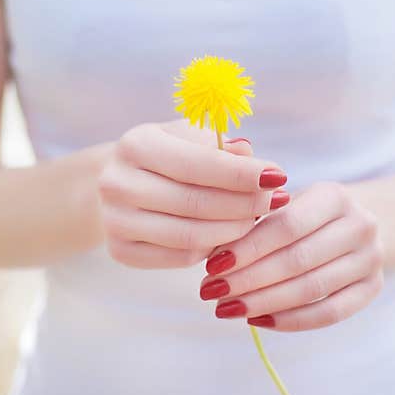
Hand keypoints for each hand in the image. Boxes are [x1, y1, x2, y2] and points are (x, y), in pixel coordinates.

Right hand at [98, 121, 289, 268]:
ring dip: (233, 231)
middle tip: (275, 202)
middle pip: (196, 203)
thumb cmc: (164, 156)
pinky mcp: (121, 251)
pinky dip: (212, 249)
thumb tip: (252, 157)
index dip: (242, 174)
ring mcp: (116, 221)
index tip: (278, 176)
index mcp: (136, 144)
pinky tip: (229, 236)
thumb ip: (219, 146)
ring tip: (256, 219)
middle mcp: (118, 183)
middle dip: (244, 204)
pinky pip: (180, 257)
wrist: (117, 184)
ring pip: (190, 236)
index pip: (198, 163)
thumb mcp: (188, 137)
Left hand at [199, 182, 383, 330]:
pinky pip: (330, 313)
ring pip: (312, 289)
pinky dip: (292, 320)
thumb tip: (213, 255)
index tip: (212, 265)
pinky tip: (259, 320)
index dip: (248, 249)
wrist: (359, 224)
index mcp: (335, 196)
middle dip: (249, 279)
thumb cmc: (306, 215)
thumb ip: (255, 222)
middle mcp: (361, 225)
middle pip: (298, 260)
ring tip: (228, 308)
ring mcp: (371, 259)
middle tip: (212, 292)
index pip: (287, 226)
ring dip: (264, 302)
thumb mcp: (286, 204)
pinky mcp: (374, 288)